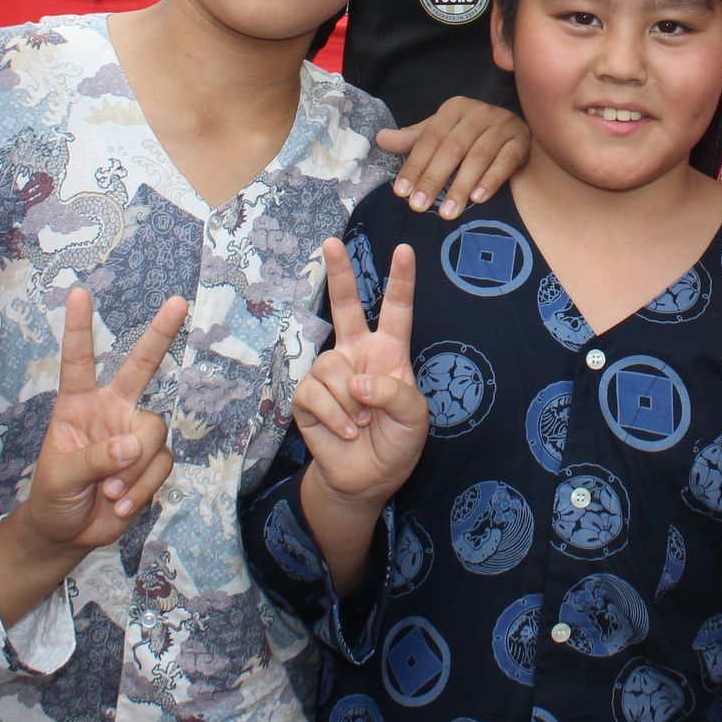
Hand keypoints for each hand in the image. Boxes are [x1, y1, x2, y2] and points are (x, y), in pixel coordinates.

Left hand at [21, 289, 184, 551]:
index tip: (79, 293)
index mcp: (77, 405)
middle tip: (177, 302)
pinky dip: (142, 488)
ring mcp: (133, 434)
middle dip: (160, 334)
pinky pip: (161, 464)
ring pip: (154, 431)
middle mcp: (110, 410)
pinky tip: (120, 503)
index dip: (79, 328)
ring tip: (109, 492)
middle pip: (141, 367)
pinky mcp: (151, 462)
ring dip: (134, 469)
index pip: (79, 361)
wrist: (69, 534)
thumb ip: (93, 459)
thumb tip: (131, 446)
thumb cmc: (53, 497)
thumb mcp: (60, 477)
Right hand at [294, 238, 425, 504]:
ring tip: (363, 422)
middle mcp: (357, 353)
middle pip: (345, 305)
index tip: (405, 250)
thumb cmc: (396, 443)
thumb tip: (356, 380)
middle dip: (338, 273)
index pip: (397, 310)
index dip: (401, 281)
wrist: (367, 479)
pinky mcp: (307, 396)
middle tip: (331, 243)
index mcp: (389, 352)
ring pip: (331, 367)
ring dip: (351, 402)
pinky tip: (347, 431)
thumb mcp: (414, 418)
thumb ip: (395, 392)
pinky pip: (315, 394)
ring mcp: (330, 372)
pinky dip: (335, 416)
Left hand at [375, 98, 529, 218]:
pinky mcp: (522, 140)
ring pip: (478, 156)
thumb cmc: (472, 137)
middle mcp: (480, 112)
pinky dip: (491, 180)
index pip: (430, 138)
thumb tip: (380, 139)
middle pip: (452, 148)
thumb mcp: (442, 134)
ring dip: (461, 186)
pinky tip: (478, 199)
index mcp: (455, 108)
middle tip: (419, 207)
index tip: (401, 193)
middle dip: (434, 179)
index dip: (414, 165)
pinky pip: (506, 161)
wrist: (517, 132)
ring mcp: (504, 124)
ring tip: (447, 212)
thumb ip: (413, 140)